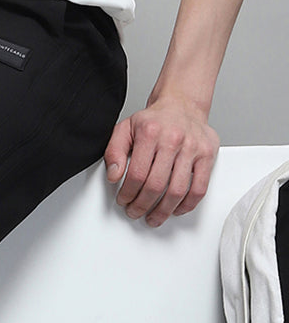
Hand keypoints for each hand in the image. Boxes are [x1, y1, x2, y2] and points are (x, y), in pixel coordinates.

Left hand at [103, 95, 218, 227]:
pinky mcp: (207, 156)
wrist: (181, 105)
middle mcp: (172, 140)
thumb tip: (114, 175)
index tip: (124, 200)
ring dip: (163, 210)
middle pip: (156, 185)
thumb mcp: (125, 128)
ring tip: (154, 217)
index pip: (136, 173)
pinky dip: (187, 205)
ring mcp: (192, 148)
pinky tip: (176, 209)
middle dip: (142, 205)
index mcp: (149, 132)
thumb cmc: (154, 120)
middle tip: (136, 212)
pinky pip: (199, 188)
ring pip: (177, 190)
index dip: (128, 193)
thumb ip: (114, 151)